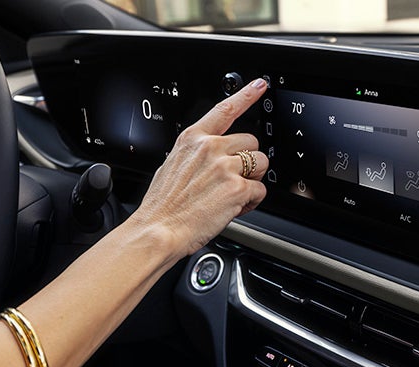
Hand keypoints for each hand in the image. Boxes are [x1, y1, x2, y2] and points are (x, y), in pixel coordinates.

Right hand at [130, 78, 268, 260]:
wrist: (158, 230)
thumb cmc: (162, 206)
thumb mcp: (172, 166)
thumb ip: (195, 155)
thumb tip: (210, 158)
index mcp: (193, 139)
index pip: (224, 109)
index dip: (246, 94)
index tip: (260, 85)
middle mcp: (210, 148)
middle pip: (252, 143)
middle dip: (248, 161)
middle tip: (232, 180)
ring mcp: (225, 167)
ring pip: (260, 164)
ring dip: (252, 180)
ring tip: (231, 195)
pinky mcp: (237, 188)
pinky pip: (260, 191)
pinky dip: (251, 202)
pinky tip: (233, 208)